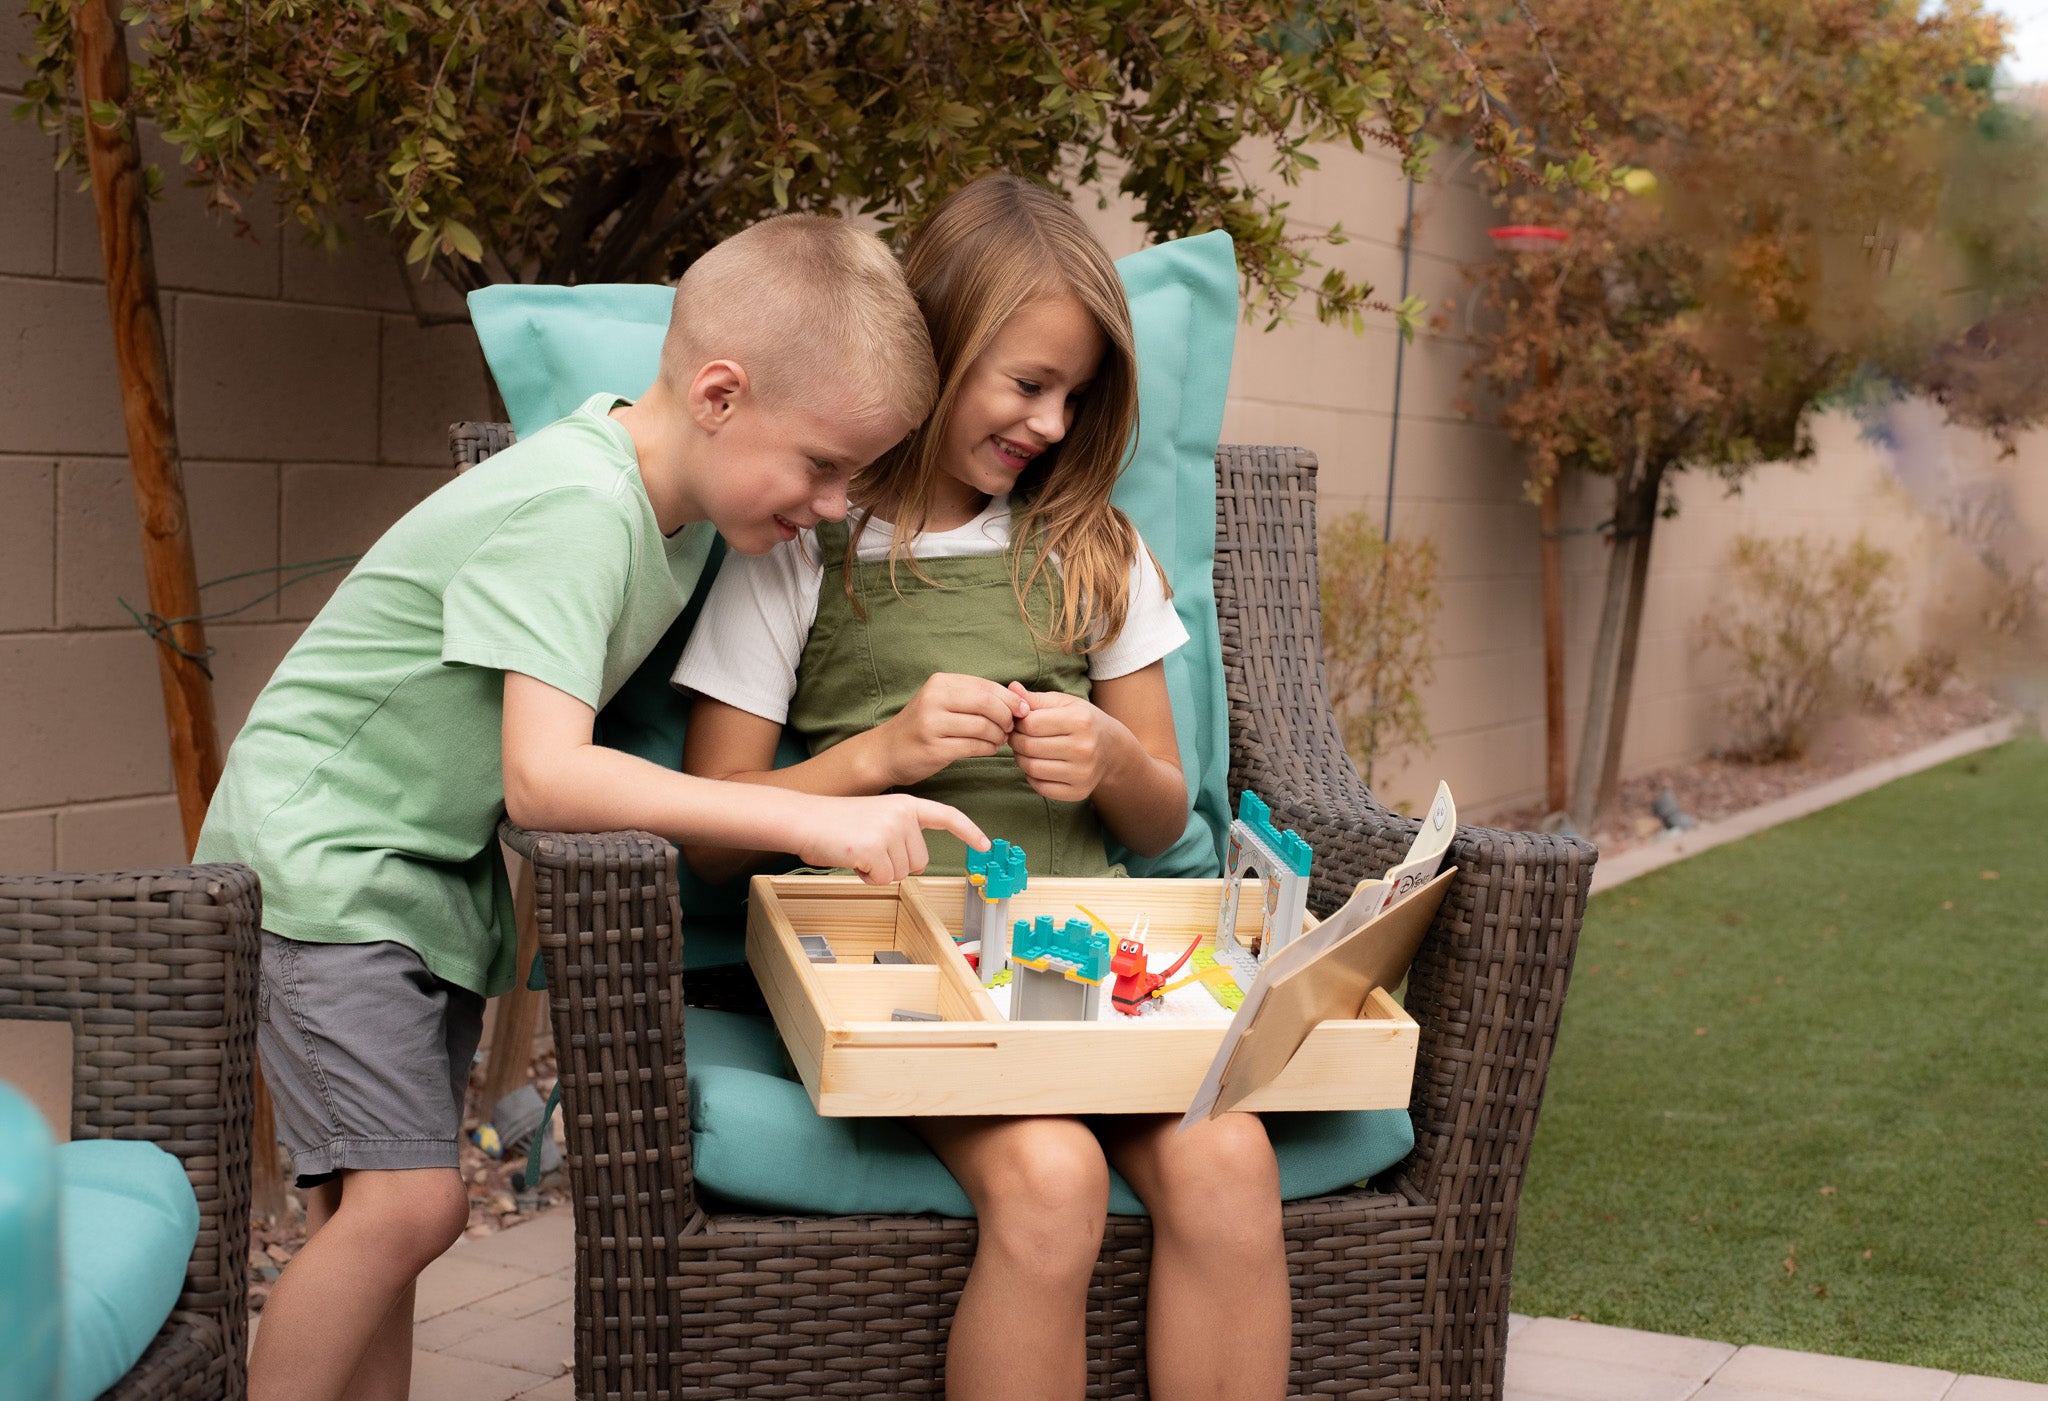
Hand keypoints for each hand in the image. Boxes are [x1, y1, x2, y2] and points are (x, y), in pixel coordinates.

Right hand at [792, 794, 989, 884]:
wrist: (803, 818)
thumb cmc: (834, 823)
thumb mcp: (875, 818)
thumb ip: (899, 834)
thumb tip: (913, 864)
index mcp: (905, 804)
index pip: (946, 816)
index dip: (968, 831)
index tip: (986, 844)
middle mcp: (903, 814)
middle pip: (919, 861)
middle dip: (895, 864)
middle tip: (868, 848)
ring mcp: (890, 831)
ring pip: (900, 873)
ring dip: (879, 871)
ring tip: (857, 850)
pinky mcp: (875, 848)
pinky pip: (882, 879)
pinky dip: (867, 877)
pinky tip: (852, 858)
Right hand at [873, 673, 1030, 786]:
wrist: (886, 751)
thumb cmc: (923, 726)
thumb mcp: (944, 702)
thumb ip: (976, 697)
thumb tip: (1018, 699)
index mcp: (940, 683)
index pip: (986, 686)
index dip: (1010, 699)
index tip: (1023, 711)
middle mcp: (934, 699)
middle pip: (988, 704)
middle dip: (1007, 717)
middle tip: (1011, 728)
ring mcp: (932, 724)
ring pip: (983, 726)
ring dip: (999, 736)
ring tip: (998, 740)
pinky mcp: (934, 748)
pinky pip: (974, 747)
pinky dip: (988, 748)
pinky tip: (988, 749)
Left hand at [1007, 684, 1121, 802]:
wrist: (1111, 749)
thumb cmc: (1083, 721)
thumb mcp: (1064, 703)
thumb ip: (1036, 699)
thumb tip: (1011, 688)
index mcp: (1080, 721)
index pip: (1030, 724)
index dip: (1017, 723)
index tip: (1018, 722)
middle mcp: (1084, 748)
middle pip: (1028, 746)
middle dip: (1016, 741)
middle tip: (1017, 737)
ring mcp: (1082, 773)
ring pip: (1031, 768)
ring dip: (1021, 759)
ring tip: (1026, 750)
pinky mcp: (1079, 792)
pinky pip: (1040, 787)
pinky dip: (1032, 777)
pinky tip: (1039, 765)